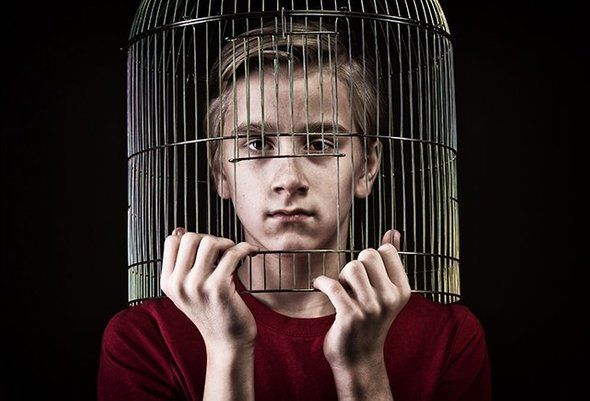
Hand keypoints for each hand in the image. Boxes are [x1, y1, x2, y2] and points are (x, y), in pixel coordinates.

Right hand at [160, 227, 259, 349]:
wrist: (226, 341)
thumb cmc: (212, 312)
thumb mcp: (188, 289)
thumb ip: (183, 263)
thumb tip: (179, 229)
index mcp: (168, 282)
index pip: (172, 241)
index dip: (192, 238)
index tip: (207, 248)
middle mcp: (179, 284)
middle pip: (191, 237)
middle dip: (210, 238)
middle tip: (223, 250)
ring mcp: (197, 286)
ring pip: (210, 241)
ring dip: (226, 242)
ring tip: (233, 253)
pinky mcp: (219, 288)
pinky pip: (233, 253)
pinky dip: (245, 248)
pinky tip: (250, 253)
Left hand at [312, 229, 410, 369]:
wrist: (359, 360)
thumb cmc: (370, 322)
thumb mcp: (386, 293)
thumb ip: (390, 262)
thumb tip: (394, 232)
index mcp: (402, 290)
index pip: (386, 250)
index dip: (371, 259)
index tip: (366, 276)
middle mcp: (390, 299)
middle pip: (368, 255)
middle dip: (356, 265)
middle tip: (352, 285)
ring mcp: (371, 309)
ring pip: (351, 267)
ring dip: (341, 277)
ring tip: (343, 291)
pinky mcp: (350, 316)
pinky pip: (332, 285)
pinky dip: (321, 282)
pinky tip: (319, 286)